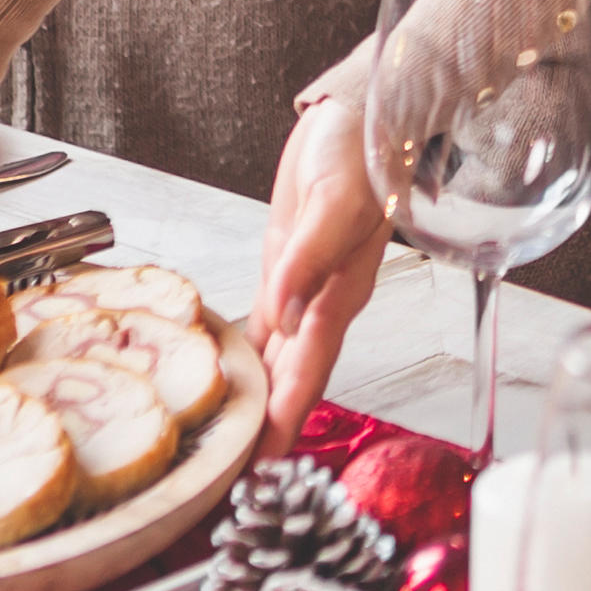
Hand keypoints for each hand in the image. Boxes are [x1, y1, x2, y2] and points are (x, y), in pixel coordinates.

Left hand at [252, 50, 390, 434]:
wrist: (361, 111)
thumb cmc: (363, 149)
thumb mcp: (337, 198)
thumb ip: (311, 258)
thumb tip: (283, 314)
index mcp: (341, 293)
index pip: (310, 370)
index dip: (288, 418)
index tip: (266, 465)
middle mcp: (323, 301)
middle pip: (292, 378)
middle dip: (268, 428)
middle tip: (237, 478)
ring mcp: (303, 288)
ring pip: (276, 359)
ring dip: (258, 400)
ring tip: (231, 445)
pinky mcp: (285, 267)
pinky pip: (263, 324)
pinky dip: (247, 355)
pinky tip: (227, 378)